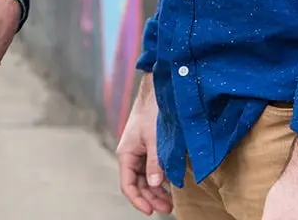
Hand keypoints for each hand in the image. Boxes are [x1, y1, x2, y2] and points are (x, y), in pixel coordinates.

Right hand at [116, 77, 172, 215]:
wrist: (158, 90)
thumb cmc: (152, 111)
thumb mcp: (154, 139)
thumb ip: (154, 163)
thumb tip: (155, 184)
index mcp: (126, 153)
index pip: (127, 184)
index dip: (138, 200)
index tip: (151, 211)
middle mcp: (131, 154)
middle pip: (138, 184)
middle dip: (151, 197)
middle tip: (168, 208)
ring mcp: (141, 151)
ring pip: (146, 178)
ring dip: (157, 190)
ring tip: (171, 200)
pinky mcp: (150, 147)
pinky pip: (153, 168)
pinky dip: (160, 178)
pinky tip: (171, 184)